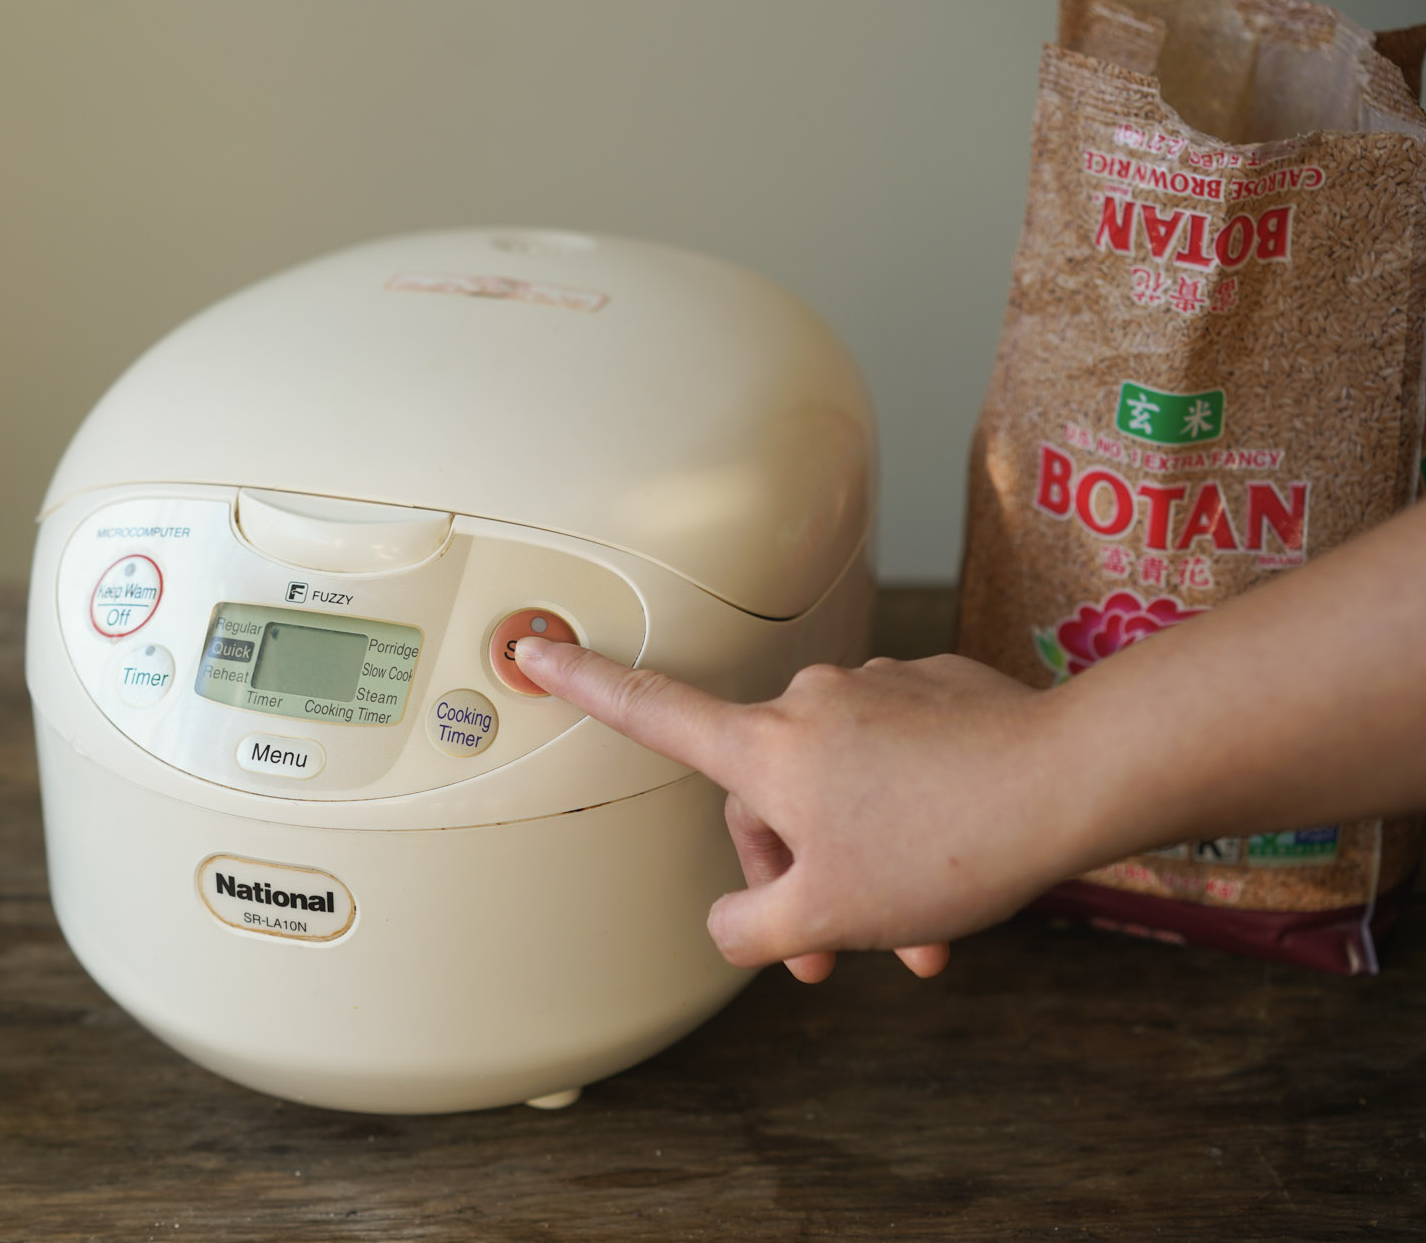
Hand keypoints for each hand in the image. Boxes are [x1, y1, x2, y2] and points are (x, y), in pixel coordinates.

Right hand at [512, 639, 1069, 981]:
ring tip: (922, 936)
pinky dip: (910, 820)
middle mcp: (811, 704)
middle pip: (764, 796)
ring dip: (865, 863)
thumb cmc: (948, 844)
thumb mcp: (830, 917)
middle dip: (797, 876)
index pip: (649, 709)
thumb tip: (733, 927)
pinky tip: (958, 868)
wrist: (1070, 783)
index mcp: (765, 749)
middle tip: (838, 952)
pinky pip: (897, 765)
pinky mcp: (935, 693)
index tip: (534, 650)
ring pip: (841, 791)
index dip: (582, 684)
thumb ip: (754, 929)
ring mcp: (876, 691)